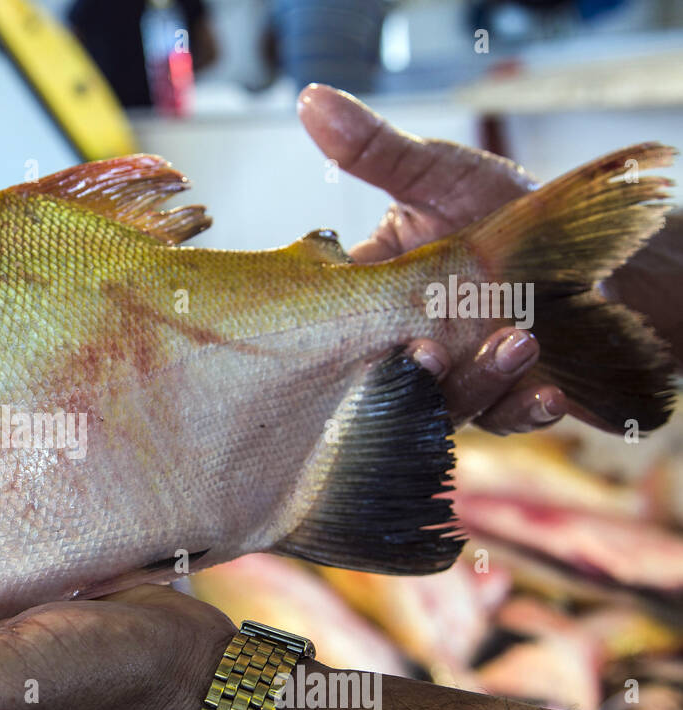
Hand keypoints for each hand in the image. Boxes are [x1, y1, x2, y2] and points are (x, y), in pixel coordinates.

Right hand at [297, 83, 565, 434]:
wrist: (592, 250)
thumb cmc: (505, 207)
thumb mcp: (439, 174)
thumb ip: (376, 151)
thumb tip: (311, 99)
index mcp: (379, 293)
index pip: (339, 319)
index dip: (337, 327)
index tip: (353, 320)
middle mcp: (410, 341)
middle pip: (386, 375)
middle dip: (407, 371)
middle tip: (428, 350)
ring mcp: (453, 375)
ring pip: (443, 401)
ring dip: (477, 383)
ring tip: (515, 343)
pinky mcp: (503, 397)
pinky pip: (506, 416)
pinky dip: (525, 407)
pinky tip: (545, 390)